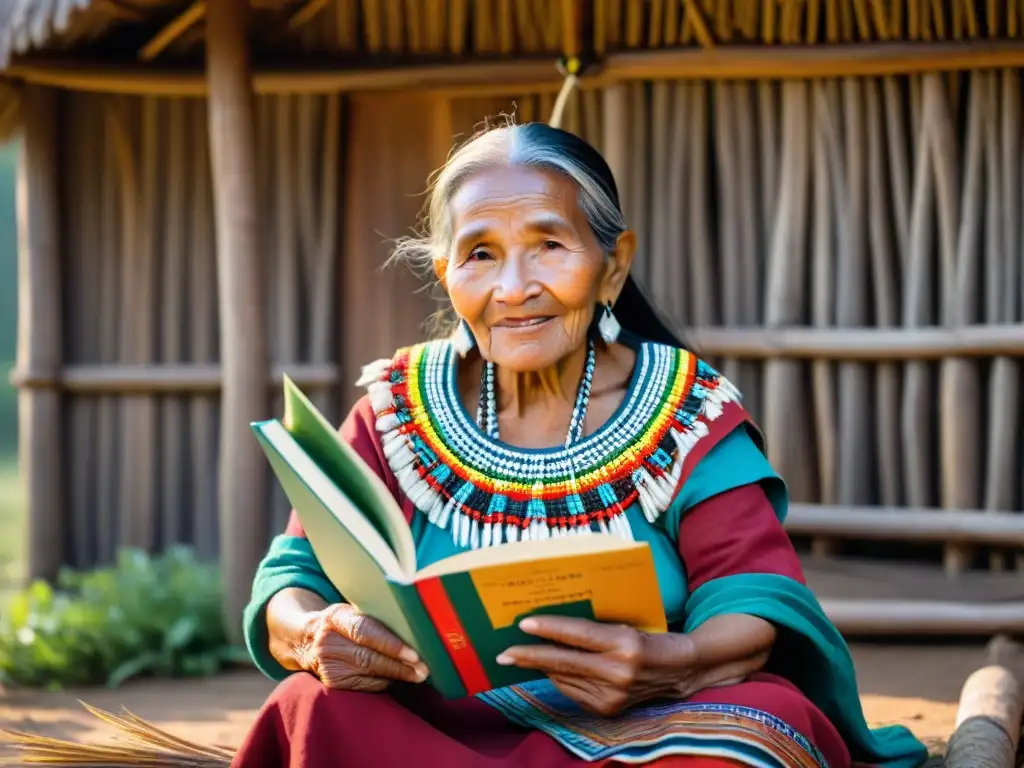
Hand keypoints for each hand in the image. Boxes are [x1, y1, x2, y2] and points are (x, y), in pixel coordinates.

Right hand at [298, 603, 428, 691]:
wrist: (307, 639)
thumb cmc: (343, 622)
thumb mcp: (351, 611)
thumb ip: (375, 617)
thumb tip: (414, 628)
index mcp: (335, 617)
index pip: (365, 631)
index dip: (391, 644)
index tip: (414, 654)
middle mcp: (328, 642)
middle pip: (369, 656)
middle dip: (400, 665)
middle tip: (424, 669)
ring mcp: (327, 665)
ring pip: (368, 673)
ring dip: (396, 675)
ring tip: (418, 675)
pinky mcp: (331, 682)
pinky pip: (364, 685)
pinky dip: (383, 682)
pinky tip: (397, 679)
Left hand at [496, 616, 698, 716]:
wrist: (679, 671)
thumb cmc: (650, 638)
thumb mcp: (624, 626)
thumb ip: (593, 630)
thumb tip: (552, 629)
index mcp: (624, 643)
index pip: (578, 634)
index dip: (550, 629)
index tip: (524, 624)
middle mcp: (618, 670)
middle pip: (564, 661)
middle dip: (530, 656)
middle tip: (503, 652)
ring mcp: (613, 694)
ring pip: (565, 678)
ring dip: (542, 668)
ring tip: (521, 657)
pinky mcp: (609, 709)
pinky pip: (573, 692)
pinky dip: (560, 679)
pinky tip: (551, 670)